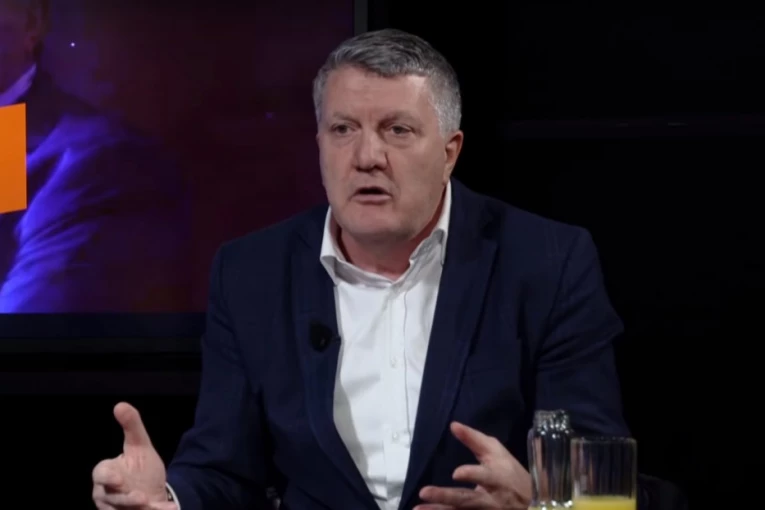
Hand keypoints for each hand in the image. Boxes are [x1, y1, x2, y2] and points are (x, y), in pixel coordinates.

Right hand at [92, 402, 176, 509]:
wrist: (154, 493)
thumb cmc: (141, 469)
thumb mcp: (140, 446)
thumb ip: (131, 426)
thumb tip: (120, 404)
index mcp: (107, 474)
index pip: (101, 475)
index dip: (108, 478)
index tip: (119, 478)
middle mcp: (108, 494)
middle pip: (110, 498)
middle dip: (123, 499)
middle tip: (140, 498)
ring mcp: (118, 509)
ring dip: (137, 509)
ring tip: (150, 504)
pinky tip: (171, 509)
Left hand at [416, 422, 530, 509]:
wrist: (533, 504)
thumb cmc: (510, 473)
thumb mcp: (497, 453)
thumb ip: (474, 439)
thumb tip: (453, 425)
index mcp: (497, 478)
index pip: (485, 476)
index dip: (472, 475)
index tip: (456, 473)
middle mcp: (491, 499)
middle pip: (467, 499)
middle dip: (446, 497)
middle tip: (424, 492)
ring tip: (418, 509)